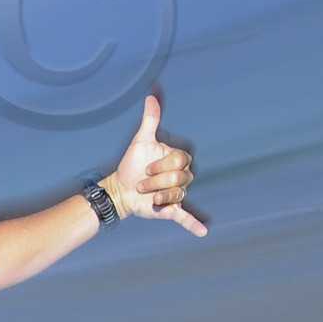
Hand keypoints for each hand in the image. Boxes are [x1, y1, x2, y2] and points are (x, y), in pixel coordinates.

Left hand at [101, 96, 206, 236]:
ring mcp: (179, 193)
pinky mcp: (171, 209)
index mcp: (179, 158)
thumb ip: (151, 118)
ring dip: (158, 195)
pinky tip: (202, 232)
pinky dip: (193, 224)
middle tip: (142, 182)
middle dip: (156, 180)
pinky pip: (186, 216)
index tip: (146, 165)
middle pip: (180, 178)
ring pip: (177, 195)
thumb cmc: (132, 162)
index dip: (162, 164)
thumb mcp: (141, 139)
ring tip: (147, 195)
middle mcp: (183, 176)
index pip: (181, 160)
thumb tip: (153, 89)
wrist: (120, 188)